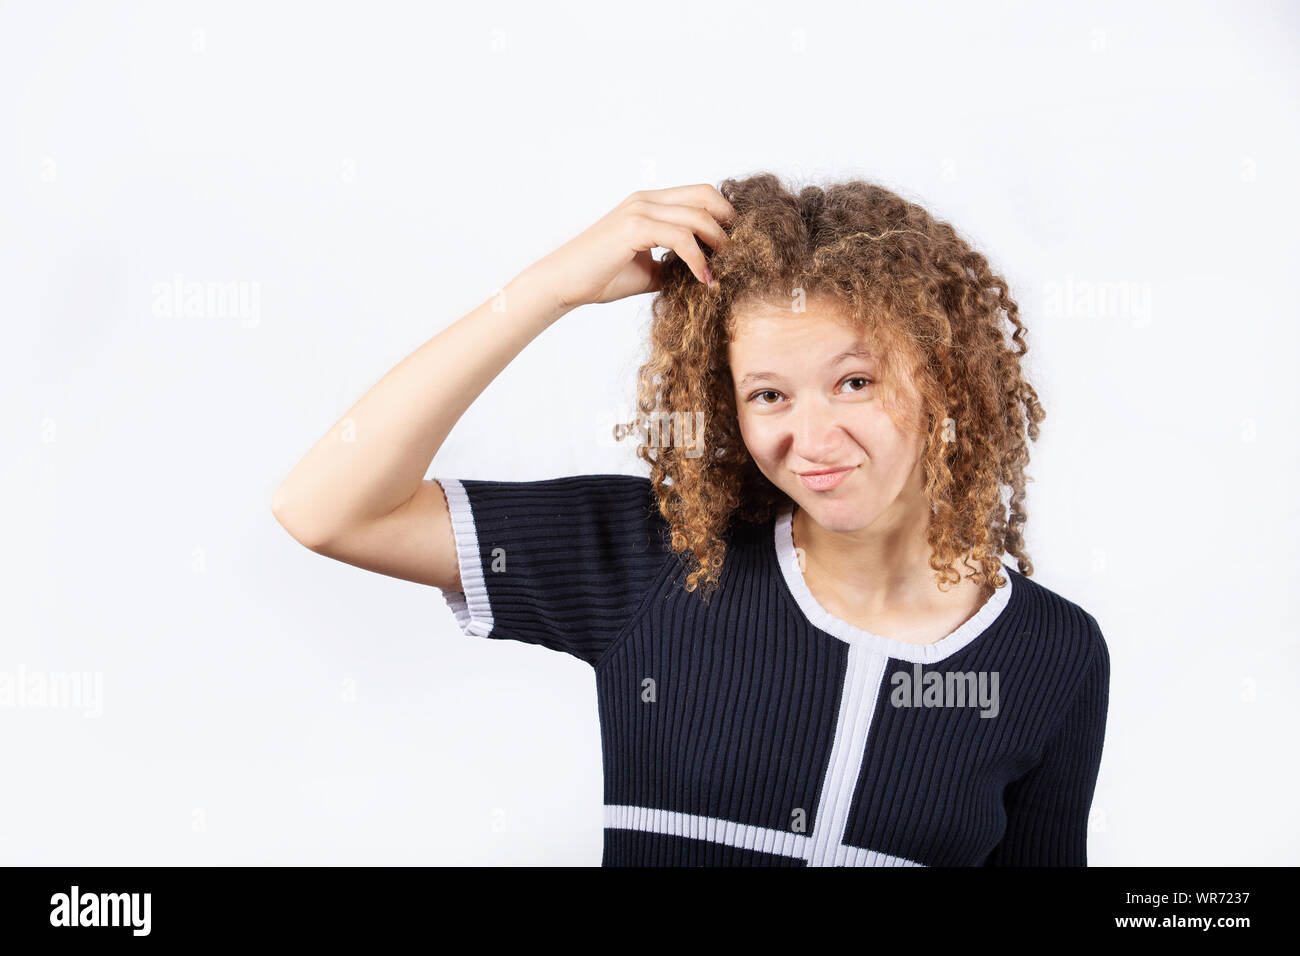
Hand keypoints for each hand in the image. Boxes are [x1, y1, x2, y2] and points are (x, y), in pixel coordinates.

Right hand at [525, 183, 736, 311]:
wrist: (564, 283)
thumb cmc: (599, 277)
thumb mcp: (647, 271)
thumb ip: (673, 266)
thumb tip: (703, 277)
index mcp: (648, 204)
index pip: (700, 195)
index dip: (724, 217)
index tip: (736, 246)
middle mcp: (645, 200)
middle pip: (706, 195)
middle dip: (729, 224)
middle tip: (740, 254)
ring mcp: (640, 210)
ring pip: (698, 215)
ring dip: (719, 244)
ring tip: (727, 270)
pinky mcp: (634, 227)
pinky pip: (682, 237)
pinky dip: (698, 259)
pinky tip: (704, 280)